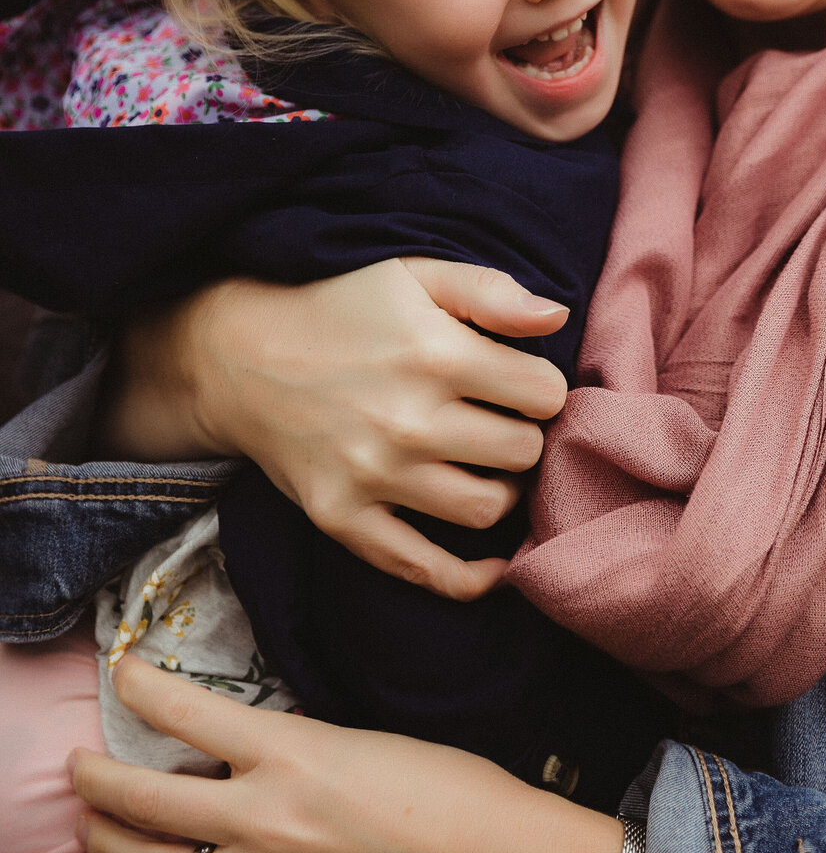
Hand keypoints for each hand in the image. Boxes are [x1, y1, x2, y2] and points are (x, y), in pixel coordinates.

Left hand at [73, 655, 623, 852]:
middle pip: (147, 806)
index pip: (185, 715)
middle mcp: (265, 822)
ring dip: (118, 848)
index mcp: (291, 756)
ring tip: (96, 830)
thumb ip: (297, 742)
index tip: (122, 668)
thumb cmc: (452, 786)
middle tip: (77, 765)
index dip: (141, 688)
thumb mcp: (364, 737)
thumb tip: (255, 744)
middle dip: (99, 784)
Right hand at [100, 258, 569, 598]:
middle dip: (525, 438)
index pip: (545, 394)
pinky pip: (426, 569)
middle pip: (523, 454)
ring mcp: (374, 476)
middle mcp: (409, 420)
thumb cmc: (342, 307)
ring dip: (501, 492)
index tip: (521, 384)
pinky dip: (470, 577)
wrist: (240, 357)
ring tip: (485, 467)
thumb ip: (491, 291)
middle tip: (503, 425)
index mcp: (436, 353)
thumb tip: (559, 319)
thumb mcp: (415, 275)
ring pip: (486, 509)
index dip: (542, 388)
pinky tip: (492, 563)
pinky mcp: (344, 519)